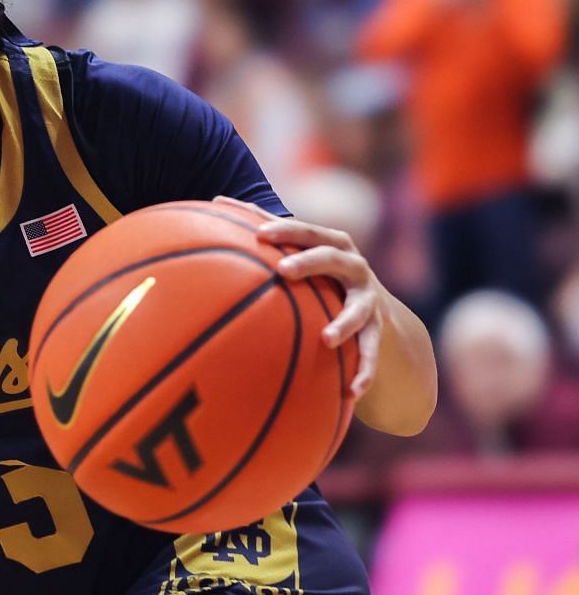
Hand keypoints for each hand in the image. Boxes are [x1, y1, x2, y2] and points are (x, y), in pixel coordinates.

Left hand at [215, 196, 380, 397]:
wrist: (379, 311)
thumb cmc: (323, 274)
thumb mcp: (301, 252)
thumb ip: (266, 231)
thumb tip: (214, 201)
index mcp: (333, 245)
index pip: (308, 232)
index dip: (286, 231)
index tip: (259, 234)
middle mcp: (355, 268)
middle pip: (334, 259)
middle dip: (310, 263)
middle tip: (284, 271)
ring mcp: (369, 300)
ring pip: (360, 310)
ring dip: (345, 323)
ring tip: (327, 339)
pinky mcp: (379, 332)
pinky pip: (373, 353)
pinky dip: (364, 372)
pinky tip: (352, 394)